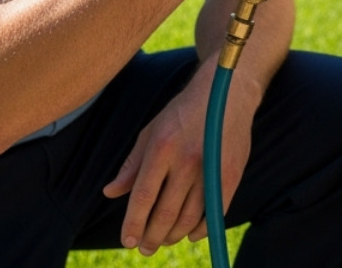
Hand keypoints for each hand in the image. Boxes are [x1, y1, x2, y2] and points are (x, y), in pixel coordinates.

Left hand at [102, 59, 259, 254]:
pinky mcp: (231, 174)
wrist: (227, 93)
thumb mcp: (151, 131)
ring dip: (173, 235)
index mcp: (162, 147)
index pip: (144, 196)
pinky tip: (190, 234)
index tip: (127, 241)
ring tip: (163, 241)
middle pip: (166, 212)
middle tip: (145, 248)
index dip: (134, 223)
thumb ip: (132, 165)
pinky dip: (202, 229)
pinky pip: (215, 212)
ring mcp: (212, 168)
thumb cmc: (183, 112)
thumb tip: (110, 193)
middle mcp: (187, 160)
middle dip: (152, 236)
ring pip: (190, 217)